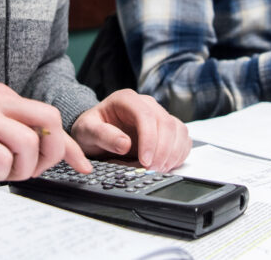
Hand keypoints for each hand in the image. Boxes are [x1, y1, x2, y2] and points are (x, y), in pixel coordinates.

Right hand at [0, 83, 91, 181]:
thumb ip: (0, 125)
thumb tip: (31, 151)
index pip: (47, 114)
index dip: (69, 144)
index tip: (82, 164)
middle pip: (49, 121)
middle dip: (52, 153)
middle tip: (32, 170)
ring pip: (29, 144)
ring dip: (22, 169)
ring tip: (0, 172)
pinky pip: (0, 160)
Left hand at [70, 89, 189, 171]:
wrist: (95, 131)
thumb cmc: (91, 128)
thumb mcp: (87, 131)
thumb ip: (103, 135)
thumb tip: (124, 144)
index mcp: (126, 99)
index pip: (146, 115)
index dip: (150, 139)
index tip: (145, 161)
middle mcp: (146, 104)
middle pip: (166, 123)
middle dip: (162, 151)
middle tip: (152, 170)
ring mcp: (158, 115)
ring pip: (178, 130)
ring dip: (172, 153)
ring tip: (158, 169)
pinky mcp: (166, 129)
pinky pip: (182, 139)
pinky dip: (178, 154)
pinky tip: (166, 164)